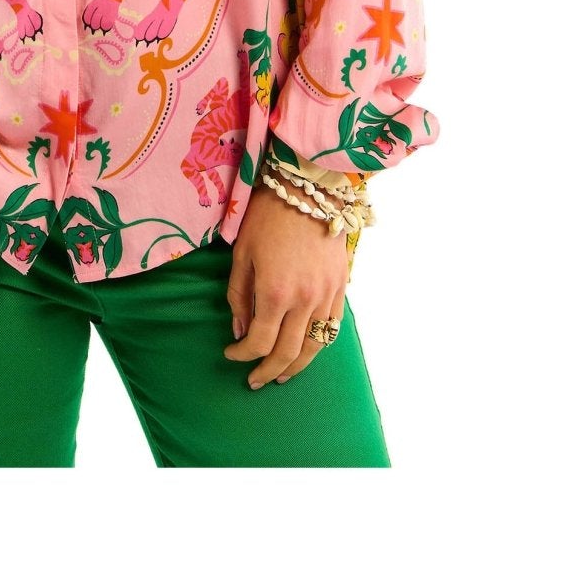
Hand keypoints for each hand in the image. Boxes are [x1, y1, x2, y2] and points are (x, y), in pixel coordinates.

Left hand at [223, 181, 349, 386]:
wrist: (308, 189)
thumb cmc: (268, 216)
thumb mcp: (242, 254)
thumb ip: (239, 296)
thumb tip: (240, 331)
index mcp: (275, 292)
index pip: (258, 342)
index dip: (242, 355)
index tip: (230, 354)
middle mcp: (304, 300)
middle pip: (287, 353)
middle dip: (268, 371)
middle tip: (254, 380)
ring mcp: (326, 295)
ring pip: (314, 347)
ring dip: (296, 366)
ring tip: (281, 376)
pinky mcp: (341, 287)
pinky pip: (331, 328)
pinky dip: (318, 345)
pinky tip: (306, 350)